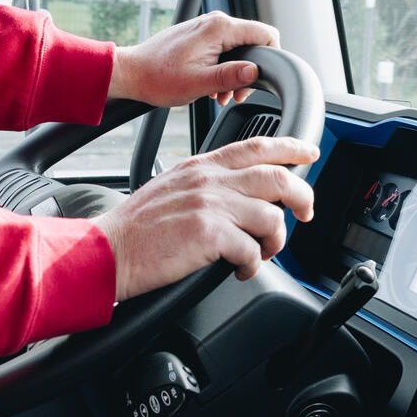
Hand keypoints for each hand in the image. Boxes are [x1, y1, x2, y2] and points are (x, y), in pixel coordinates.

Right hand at [92, 136, 319, 299]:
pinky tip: (241, 270)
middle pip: (276, 177)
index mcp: (202, 166)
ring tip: (263, 253)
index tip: (309, 153)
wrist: (107, 249)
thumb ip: (208, 184)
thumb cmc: (137, 227)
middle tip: (306, 212)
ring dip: (276, 241)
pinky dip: (254, 265)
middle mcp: (209, 180)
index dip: (290, 147)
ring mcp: (209, 206)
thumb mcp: (173, 187)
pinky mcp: (208, 235)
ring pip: (271, 216)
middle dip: (302, 195)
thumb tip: (242, 195)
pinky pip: (252, 249)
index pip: (256, 146)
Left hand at [109, 11, 282, 106]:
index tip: (258, 80)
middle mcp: (215, 22)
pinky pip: (224, 49)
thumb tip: (255, 72)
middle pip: (253, 42)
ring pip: (238, 48)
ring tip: (219, 94)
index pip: (266, 34)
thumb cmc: (158, 78)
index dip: (271, 58)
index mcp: (219, 28)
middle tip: (235, 94)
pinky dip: (223, 68)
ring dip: (235, 73)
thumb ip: (231, 76)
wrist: (132, 73)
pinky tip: (211, 87)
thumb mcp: (199, 83)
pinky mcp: (200, 35)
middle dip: (249, 71)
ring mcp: (207, 27)